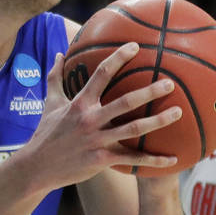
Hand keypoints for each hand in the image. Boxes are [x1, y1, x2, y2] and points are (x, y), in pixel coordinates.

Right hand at [22, 43, 182, 189]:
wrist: (36, 167)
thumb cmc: (45, 133)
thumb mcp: (50, 103)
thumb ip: (55, 77)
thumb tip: (60, 53)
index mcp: (80, 103)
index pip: (101, 74)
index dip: (118, 58)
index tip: (135, 47)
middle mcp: (90, 119)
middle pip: (125, 102)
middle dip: (149, 91)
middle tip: (170, 82)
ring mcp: (97, 140)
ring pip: (134, 129)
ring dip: (158, 121)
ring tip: (178, 112)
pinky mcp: (101, 160)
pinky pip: (132, 159)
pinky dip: (153, 160)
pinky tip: (173, 159)